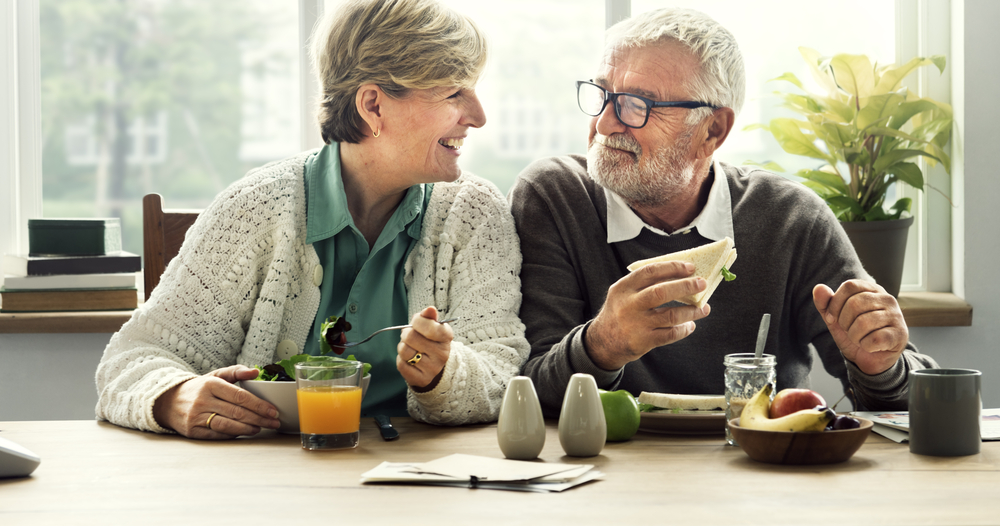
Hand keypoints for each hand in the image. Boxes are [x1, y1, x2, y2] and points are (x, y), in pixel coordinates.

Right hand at [152, 365, 279, 438]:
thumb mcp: (215, 375)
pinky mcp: (192, 431)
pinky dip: (233, 434)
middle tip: (273, 422)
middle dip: (259, 418)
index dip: (259, 405)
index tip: (272, 410)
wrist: (168, 401)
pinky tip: (244, 432)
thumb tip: (256, 372)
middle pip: (237, 412)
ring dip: (248, 428)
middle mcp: (203, 400)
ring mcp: (196, 416)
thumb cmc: (199, 388)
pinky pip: (217, 434)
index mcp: (210, 384)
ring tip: (261, 428)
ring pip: (227, 425)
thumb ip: (236, 371)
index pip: (240, 396)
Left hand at [396, 306, 453, 390]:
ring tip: (410, 348)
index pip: (427, 325)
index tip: (416, 322)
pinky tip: (409, 360)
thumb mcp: (432, 326)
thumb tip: (430, 309)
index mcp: (446, 337)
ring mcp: (433, 368)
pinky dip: (401, 360)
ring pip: (404, 351)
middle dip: (406, 334)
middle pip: (411, 337)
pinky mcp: (421, 379)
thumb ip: (428, 316)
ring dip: (402, 347)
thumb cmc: (429, 341)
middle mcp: (442, 354)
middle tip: (410, 336)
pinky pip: (401, 365)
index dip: (417, 321)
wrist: (433, 365)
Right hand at [586, 261, 710, 370]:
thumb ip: (644, 284)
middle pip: (661, 292)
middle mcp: (629, 305)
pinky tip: (690, 325)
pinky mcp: (643, 341)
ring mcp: (636, 324)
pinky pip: (670, 334)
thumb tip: (680, 276)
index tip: (690, 267)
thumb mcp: (623, 294)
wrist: (603, 342)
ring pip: (671, 315)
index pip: (650, 272)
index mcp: (623, 288)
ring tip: (704, 308)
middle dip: (686, 286)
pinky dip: (683, 329)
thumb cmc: (620, 313)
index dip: (672, 268)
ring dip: (691, 311)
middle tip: (702, 284)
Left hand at [812, 280, 908, 374]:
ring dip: (854, 336)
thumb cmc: (855, 334)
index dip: (835, 304)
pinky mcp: (900, 334)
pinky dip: (866, 346)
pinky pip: (874, 339)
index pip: (849, 286)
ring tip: (860, 338)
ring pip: (863, 322)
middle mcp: (887, 299)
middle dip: (844, 322)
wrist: (871, 359)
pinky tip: (871, 346)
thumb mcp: (836, 319)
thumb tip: (818, 288)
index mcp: (871, 289)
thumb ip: (826, 304)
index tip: (833, 318)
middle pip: (855, 304)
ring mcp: (896, 316)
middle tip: (849, 331)